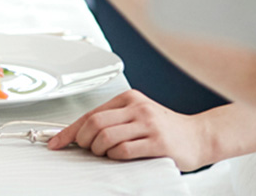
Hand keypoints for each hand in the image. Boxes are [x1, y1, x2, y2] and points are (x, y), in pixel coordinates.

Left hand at [49, 90, 213, 171]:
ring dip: (98, 150)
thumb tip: (79, 133)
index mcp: (129, 98)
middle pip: (94, 124)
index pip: (90, 113)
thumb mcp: (138, 116)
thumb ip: (114, 121)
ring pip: (106, 137)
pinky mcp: (157, 142)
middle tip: (86, 150)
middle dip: (82, 141)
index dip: (69, 130)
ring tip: (104, 154)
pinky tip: (118, 157)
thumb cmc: (166, 129)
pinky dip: (114, 157)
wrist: (200, 136)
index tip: (56, 141)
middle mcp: (137, 108)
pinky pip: (124, 150)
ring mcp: (148, 124)